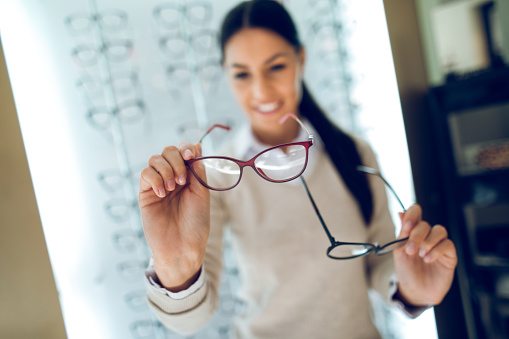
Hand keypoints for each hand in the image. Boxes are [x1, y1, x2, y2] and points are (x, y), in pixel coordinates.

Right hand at [138, 142, 209, 290]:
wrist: (182, 246)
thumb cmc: (195, 223)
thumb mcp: (202, 193)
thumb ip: (198, 170)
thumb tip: (197, 146)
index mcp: (189, 175)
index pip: (183, 151)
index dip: (186, 148)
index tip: (190, 155)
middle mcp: (173, 176)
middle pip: (168, 151)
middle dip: (176, 160)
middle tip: (182, 180)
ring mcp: (158, 184)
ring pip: (154, 159)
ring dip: (166, 170)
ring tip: (172, 188)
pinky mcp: (145, 194)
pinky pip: (145, 174)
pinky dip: (154, 179)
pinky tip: (162, 193)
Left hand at [393, 204, 456, 305]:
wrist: (415, 292)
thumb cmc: (407, 271)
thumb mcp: (399, 252)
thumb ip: (401, 234)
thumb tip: (400, 213)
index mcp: (412, 232)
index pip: (415, 213)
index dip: (412, 215)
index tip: (406, 226)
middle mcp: (427, 236)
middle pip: (425, 224)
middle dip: (416, 236)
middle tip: (410, 250)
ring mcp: (439, 245)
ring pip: (439, 230)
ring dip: (428, 241)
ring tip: (421, 255)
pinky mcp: (449, 255)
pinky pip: (447, 245)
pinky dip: (437, 250)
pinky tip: (428, 259)